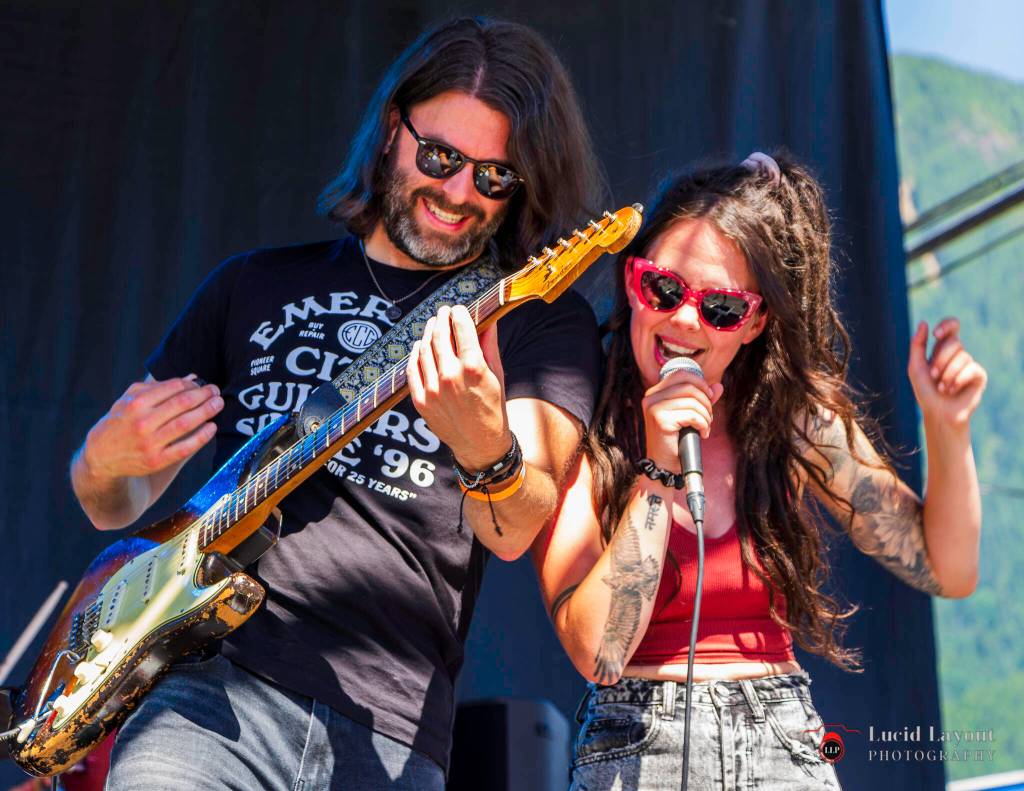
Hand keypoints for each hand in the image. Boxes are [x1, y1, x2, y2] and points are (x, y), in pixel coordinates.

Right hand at [82, 376, 222, 479]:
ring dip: (206, 412)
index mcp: (136, 404)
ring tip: (218, 404)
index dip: (192, 385)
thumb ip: (157, 387)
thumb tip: (191, 378)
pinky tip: (212, 427)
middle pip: (182, 404)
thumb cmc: (120, 422)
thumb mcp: (129, 400)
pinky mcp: (156, 461)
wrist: (101, 456)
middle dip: (204, 395)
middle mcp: (142, 423)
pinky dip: (202, 437)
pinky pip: (184, 448)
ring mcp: (150, 443)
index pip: (172, 388)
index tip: (202, 384)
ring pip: (185, 424)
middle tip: (216, 391)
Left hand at [406, 305, 510, 469]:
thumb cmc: (493, 407)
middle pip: (439, 335)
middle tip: (443, 312)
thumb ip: (488, 345)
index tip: (458, 308)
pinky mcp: (421, 401)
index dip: (458, 313)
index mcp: (473, 367)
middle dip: (441, 319)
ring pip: (424, 349)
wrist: (481, 444)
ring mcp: (433, 389)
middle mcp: (450, 376)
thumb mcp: (496, 374)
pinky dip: (415, 354)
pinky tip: (420, 347)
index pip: (461, 328)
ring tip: (432, 327)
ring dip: (427, 333)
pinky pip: (412, 369)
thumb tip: (486, 319)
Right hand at [641, 370, 723, 470]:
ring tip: (706, 426)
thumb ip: (702, 399)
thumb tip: (719, 386)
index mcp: (655, 393)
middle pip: (689, 386)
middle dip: (706, 401)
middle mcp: (651, 397)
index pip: (681, 374)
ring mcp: (654, 408)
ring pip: (692, 401)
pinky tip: (702, 433)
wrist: (664, 464)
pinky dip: (703, 424)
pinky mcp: (661, 420)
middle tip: (709, 416)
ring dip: (706, 415)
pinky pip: (692, 415)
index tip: (709, 397)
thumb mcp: (689, 415)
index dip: (700, 383)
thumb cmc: (676, 440)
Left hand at [908, 318, 986, 427]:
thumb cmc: (925, 391)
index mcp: (942, 349)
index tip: (936, 334)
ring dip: (947, 374)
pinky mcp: (979, 375)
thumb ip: (918, 345)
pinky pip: (971, 369)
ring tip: (942, 389)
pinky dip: (957, 380)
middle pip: (954, 342)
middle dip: (940, 360)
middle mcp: (957, 354)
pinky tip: (952, 391)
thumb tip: (924, 323)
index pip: (951, 327)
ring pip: (962, 356)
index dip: (947, 325)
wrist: (938, 413)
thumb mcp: (916, 367)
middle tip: (933, 376)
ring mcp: (969, 364)